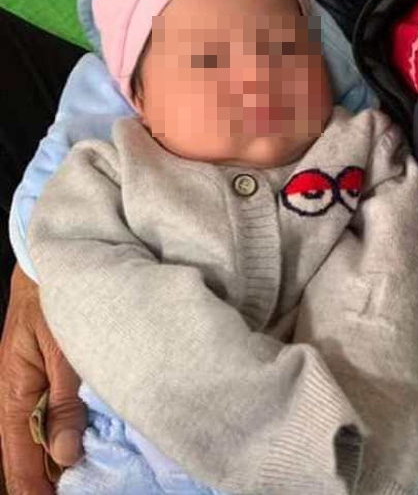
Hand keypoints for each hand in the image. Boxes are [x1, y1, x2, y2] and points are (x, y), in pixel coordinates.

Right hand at [0, 265, 85, 493]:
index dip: (33, 490)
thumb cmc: (55, 302)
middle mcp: (18, 398)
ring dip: (56, 463)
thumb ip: (65, 401)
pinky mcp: (47, 378)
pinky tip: (80, 450)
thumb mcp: (64, 351)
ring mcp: (31, 389)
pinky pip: (50, 418)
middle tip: (78, 494)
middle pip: (27, 456)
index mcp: (15, 395)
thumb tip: (65, 456)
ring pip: (39, 439)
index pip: (18, 460)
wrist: (51, 268)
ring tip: (79, 483)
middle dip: (46, 481)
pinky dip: (63, 437)